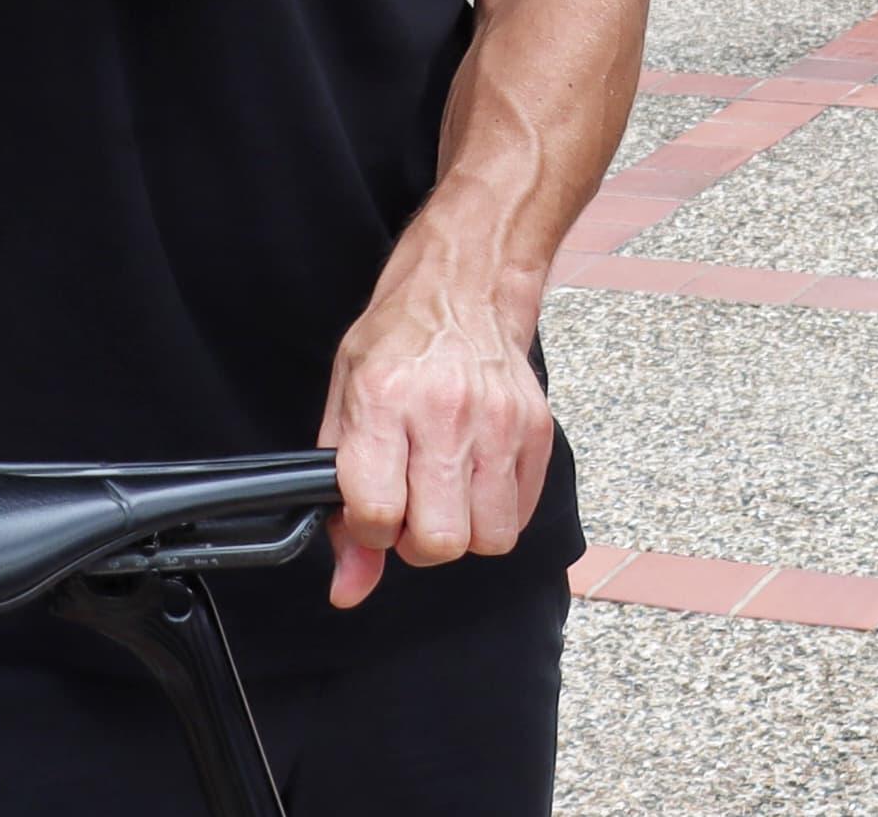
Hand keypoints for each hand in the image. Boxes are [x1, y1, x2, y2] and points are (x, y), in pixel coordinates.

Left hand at [317, 275, 556, 607]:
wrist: (463, 287)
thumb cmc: (396, 343)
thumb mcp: (344, 409)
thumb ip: (341, 506)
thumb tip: (349, 589)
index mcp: (384, 402)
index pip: (376, 513)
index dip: (368, 530)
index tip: (371, 509)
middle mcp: (445, 413)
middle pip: (440, 540)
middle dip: (418, 544)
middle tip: (411, 510)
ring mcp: (499, 422)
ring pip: (489, 538)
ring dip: (463, 532)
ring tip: (446, 496)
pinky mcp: (536, 429)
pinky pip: (519, 514)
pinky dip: (495, 512)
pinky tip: (474, 479)